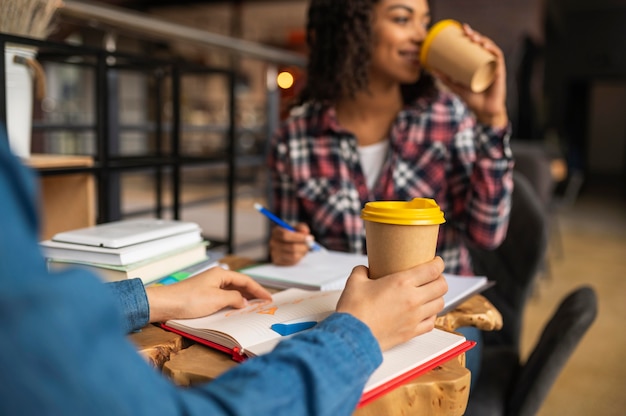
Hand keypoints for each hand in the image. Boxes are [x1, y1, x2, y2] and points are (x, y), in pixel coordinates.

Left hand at [145, 267, 272, 321]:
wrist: (166, 304)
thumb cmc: (190, 299)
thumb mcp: (217, 299)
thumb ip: (234, 299)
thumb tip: (243, 301)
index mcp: (221, 274)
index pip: (245, 280)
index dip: (259, 289)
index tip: (269, 298)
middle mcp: (216, 277)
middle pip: (239, 284)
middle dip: (252, 293)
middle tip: (264, 303)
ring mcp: (209, 286)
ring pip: (231, 291)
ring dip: (242, 298)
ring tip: (253, 307)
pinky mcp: (203, 295)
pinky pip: (223, 296)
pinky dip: (232, 302)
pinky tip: (235, 309)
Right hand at [269, 222, 312, 264]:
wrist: (284, 245)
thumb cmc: (291, 235)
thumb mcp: (296, 228)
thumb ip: (302, 228)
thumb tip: (305, 232)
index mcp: (276, 232)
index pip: (285, 235)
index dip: (299, 237)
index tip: (310, 238)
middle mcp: (273, 243)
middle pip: (291, 247)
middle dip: (304, 246)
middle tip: (311, 244)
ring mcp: (274, 254)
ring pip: (293, 256)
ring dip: (303, 253)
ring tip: (304, 248)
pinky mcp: (278, 262)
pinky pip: (293, 262)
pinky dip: (299, 258)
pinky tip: (299, 253)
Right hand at [336, 257, 447, 350]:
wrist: (353, 335)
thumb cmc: (354, 310)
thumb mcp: (355, 281)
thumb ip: (362, 271)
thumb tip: (365, 270)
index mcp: (401, 282)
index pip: (432, 270)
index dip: (439, 263)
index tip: (437, 261)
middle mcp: (413, 299)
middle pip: (442, 286)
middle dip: (440, 279)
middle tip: (433, 277)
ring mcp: (414, 317)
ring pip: (440, 304)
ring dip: (437, 297)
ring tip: (429, 294)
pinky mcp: (412, 332)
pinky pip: (432, 323)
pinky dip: (431, 316)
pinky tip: (424, 313)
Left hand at [432, 24, 507, 127]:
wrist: (483, 111)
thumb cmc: (472, 98)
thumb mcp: (456, 86)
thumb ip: (446, 79)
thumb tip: (431, 70)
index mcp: (480, 63)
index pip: (477, 45)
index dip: (471, 35)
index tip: (462, 29)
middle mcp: (488, 62)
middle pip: (483, 44)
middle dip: (475, 35)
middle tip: (465, 30)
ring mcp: (494, 66)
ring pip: (491, 48)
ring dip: (483, 40)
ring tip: (473, 37)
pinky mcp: (499, 71)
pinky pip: (498, 58)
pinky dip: (492, 50)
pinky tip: (486, 46)